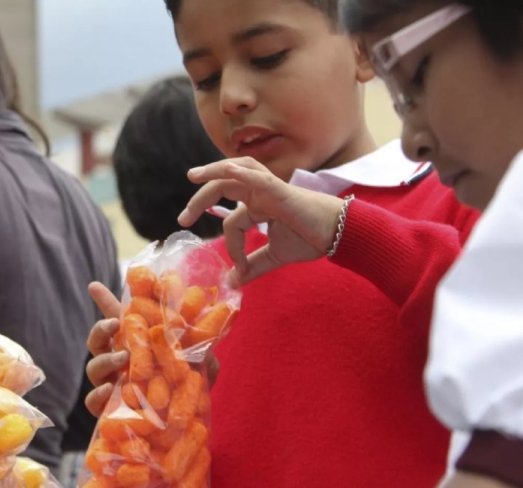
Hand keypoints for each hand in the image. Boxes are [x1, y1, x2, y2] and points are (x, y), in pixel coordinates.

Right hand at [83, 282, 220, 416]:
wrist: (182, 428)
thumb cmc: (187, 389)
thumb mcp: (200, 366)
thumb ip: (202, 353)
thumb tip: (206, 344)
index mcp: (135, 344)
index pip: (116, 318)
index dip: (104, 300)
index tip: (94, 285)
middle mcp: (118, 362)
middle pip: (97, 340)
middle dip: (101, 329)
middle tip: (115, 324)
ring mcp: (111, 385)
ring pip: (93, 368)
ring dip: (105, 360)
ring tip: (122, 358)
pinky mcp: (108, 410)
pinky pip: (93, 401)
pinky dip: (98, 394)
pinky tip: (110, 389)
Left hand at [178, 157, 345, 284]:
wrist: (339, 234)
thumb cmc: (310, 239)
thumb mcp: (274, 257)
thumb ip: (252, 266)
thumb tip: (232, 281)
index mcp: (258, 205)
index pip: (232, 222)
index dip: (230, 246)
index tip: (238, 268)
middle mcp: (260, 193)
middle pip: (223, 187)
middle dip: (199, 200)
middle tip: (183, 219)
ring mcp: (270, 189)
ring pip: (235, 171)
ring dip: (212, 171)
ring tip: (192, 177)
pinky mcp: (282, 191)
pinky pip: (259, 177)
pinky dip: (242, 172)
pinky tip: (227, 171)